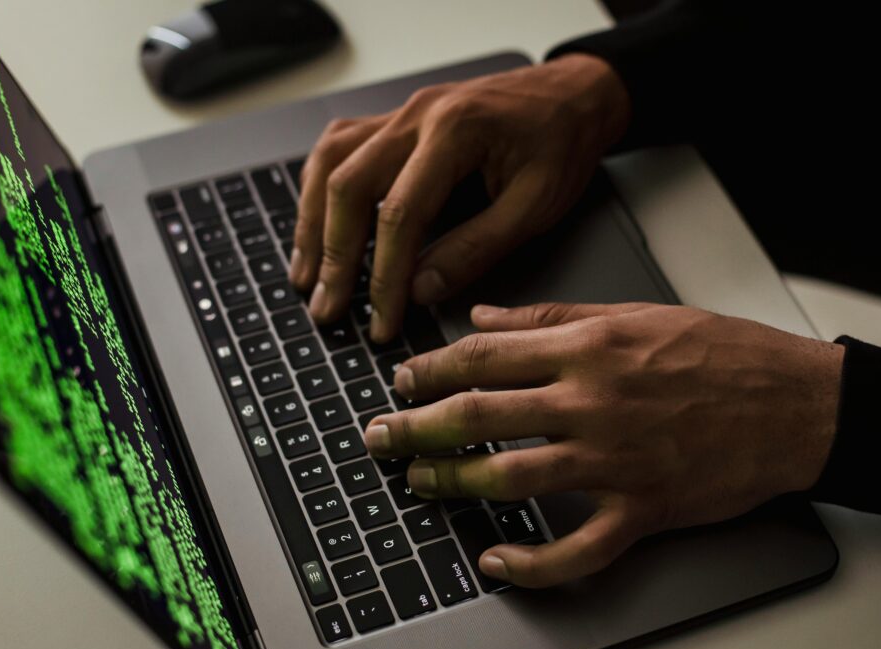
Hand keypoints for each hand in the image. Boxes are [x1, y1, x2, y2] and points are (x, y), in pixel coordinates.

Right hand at [290, 54, 629, 341]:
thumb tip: (421, 290)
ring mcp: (401, 113)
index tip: (382, 320)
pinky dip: (319, 189)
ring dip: (312, 222)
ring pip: (331, 163)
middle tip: (328, 308)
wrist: (573, 96)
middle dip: (334, 255)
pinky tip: (315, 223)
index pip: (400, 213)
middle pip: (349, 185)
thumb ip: (477, 248)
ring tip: (306, 276)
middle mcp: (417, 115)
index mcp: (456, 131)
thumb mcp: (535, 205)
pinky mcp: (396, 121)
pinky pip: (339, 148)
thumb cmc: (561, 143)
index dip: (385, 276)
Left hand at [363, 302, 843, 587]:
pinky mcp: (642, 509)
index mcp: (589, 347)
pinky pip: (576, 549)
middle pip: (479, 416)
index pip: (484, 356)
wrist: (796, 404)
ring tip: (419, 484)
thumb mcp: (635, 313)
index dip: (428, 370)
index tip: (400, 381)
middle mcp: (592, 401)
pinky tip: (496, 562)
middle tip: (380, 437)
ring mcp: (615, 460)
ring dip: (453, 484)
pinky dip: (531, 564)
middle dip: (416, 428)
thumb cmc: (724, 354)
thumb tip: (484, 317)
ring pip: (511, 478)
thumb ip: (552, 315)